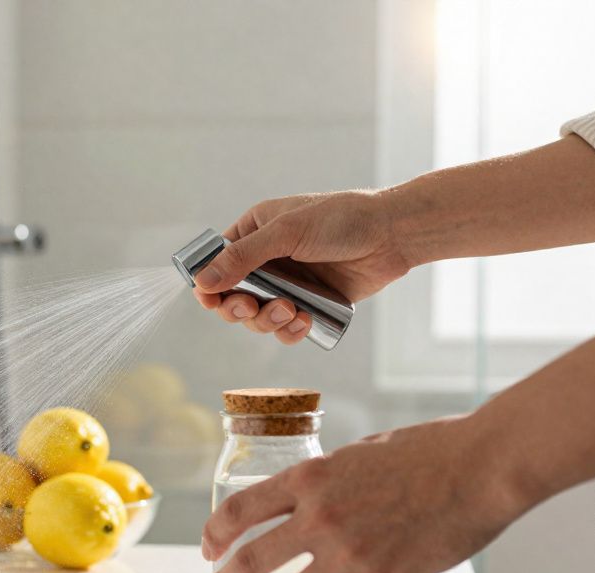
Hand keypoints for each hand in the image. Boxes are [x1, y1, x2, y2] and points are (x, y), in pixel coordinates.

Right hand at [194, 190, 411, 344]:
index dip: (209, 285)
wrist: (391, 235)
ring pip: (257, 317)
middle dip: (239, 308)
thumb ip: (243, 257)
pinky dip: (290, 330)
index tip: (210, 300)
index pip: (216, 264)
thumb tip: (203, 281)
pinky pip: (286, 328)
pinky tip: (305, 321)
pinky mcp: (309, 304)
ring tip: (291, 311)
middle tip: (250, 306)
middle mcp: (266, 260)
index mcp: (254, 232)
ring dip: (267, 320)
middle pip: (231, 297)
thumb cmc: (341, 220)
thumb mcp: (287, 232)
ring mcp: (287, 284)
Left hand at [199, 416, 524, 572]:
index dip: (215, 533)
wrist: (481, 466)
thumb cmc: (429, 449)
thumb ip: (332, 477)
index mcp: (310, 479)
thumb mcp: (361, 451)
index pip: (240, 509)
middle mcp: (319, 517)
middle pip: (251, 559)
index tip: (209, 549)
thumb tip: (318, 493)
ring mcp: (350, 552)